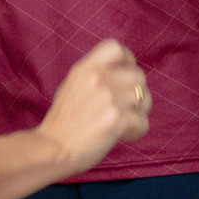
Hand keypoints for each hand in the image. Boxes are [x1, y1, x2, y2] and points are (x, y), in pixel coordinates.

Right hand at [38, 40, 149, 176]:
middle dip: (136, 93)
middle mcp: (98, 78)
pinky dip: (135, 132)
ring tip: (121, 123)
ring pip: (145, 98)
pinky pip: (143, 122)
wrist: (53, 149)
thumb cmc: (62, 123)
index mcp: (85, 68)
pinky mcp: (117, 119)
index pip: (117, 48)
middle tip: (124, 108)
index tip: (124, 77)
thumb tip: (122, 72)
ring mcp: (109, 97)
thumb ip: (94, 76)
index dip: (128, 61)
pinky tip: (121, 136)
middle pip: (138, 75)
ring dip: (138, 113)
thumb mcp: (72, 86)